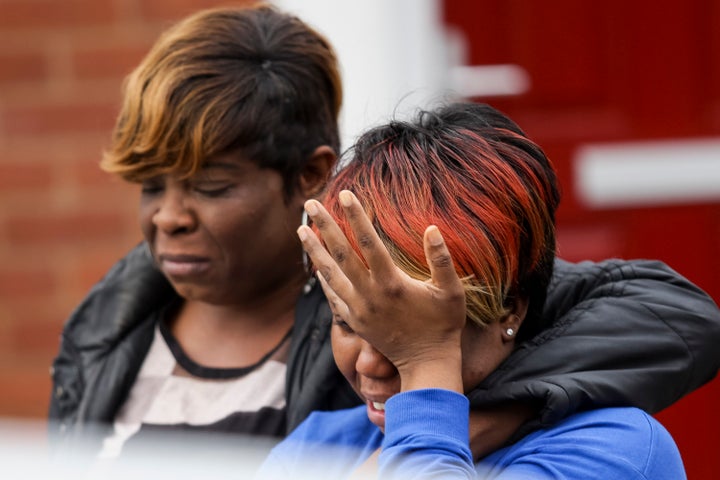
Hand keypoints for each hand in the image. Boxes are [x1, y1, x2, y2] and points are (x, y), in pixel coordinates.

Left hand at [297, 190, 466, 392]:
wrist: (427, 364)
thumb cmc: (444, 325)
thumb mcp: (451, 291)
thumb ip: (442, 259)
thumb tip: (432, 227)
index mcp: (392, 283)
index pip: (369, 242)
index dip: (356, 216)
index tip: (345, 195)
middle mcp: (370, 295)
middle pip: (341, 254)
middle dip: (325, 227)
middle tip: (311, 204)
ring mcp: (359, 309)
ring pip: (330, 275)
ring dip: (314, 251)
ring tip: (300, 230)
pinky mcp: (355, 322)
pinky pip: (333, 296)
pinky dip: (323, 279)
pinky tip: (315, 265)